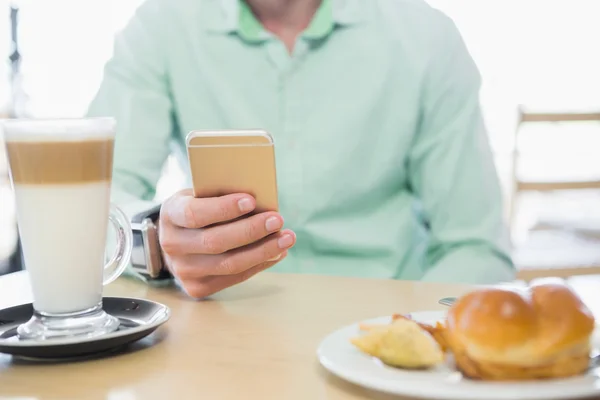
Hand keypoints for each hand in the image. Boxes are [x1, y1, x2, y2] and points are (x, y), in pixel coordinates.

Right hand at [158, 189, 295, 297]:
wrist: (176, 240)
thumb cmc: (197, 209)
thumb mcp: (200, 195)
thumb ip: (221, 195)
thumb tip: (261, 198)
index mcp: (171, 215)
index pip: (195, 214)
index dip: (224, 209)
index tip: (251, 201)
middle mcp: (172, 245)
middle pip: (215, 242)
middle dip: (251, 231)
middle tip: (277, 220)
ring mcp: (183, 270)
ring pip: (229, 264)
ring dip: (263, 251)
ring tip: (286, 238)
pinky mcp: (197, 288)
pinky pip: (234, 278)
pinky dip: (260, 264)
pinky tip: (278, 252)